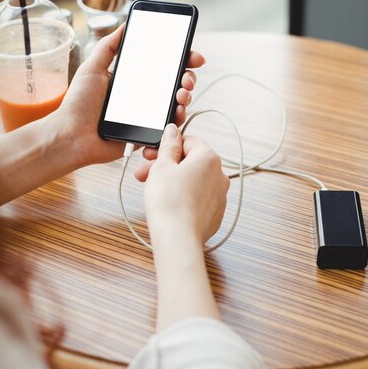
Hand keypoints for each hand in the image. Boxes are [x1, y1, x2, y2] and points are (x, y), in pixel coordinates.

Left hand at [55, 25, 203, 167]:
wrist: (72, 135)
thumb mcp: (92, 68)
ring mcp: (147, 115)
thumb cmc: (78, 104)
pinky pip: (168, 127)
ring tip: (182, 94)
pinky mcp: (147, 134)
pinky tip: (177, 112)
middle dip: (188, 78)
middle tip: (186, 78)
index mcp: (133, 79)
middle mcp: (143, 96)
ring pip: (176, 104)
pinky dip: (177, 119)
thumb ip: (108, 46)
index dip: (181, 59)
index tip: (192, 55)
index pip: (162, 66)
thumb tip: (124, 24)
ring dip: (186, 97)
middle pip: (175, 84)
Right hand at [142, 124, 229, 246]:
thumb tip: (173, 131)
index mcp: (209, 158)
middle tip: (147, 173)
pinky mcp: (215, 213)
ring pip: (194, 181)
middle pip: (190, 162)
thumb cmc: (169, 201)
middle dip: (167, 166)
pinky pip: (198, 198)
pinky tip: (169, 204)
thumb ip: (169, 145)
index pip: (188, 142)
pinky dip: (184, 197)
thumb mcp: (162, 166)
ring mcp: (220, 196)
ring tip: (154, 190)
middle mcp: (220, 175)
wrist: (177, 237)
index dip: (167, 147)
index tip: (153, 154)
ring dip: (174, 181)